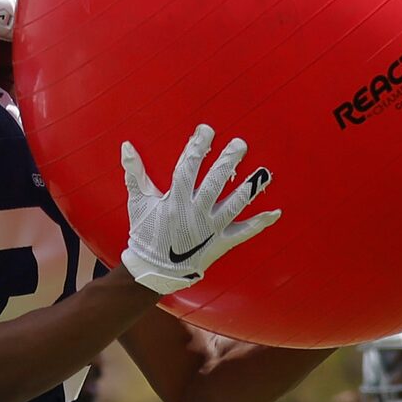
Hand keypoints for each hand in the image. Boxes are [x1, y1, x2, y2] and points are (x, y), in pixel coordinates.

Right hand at [117, 124, 277, 295]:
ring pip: (233, 205)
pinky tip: (275, 212)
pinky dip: (259, 224)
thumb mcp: (138, 202)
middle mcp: (194, 213)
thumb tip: (126, 146)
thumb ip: (134, 173)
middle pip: (214, 183)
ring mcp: (210, 229)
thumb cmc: (145, 233)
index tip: (207, 130)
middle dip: (228, 162)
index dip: (197, 147)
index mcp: (174, 201)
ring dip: (250, 189)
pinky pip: (243, 233)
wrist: (153, 271)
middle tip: (240, 144)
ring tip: (264, 172)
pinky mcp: (220, 243)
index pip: (187, 168)